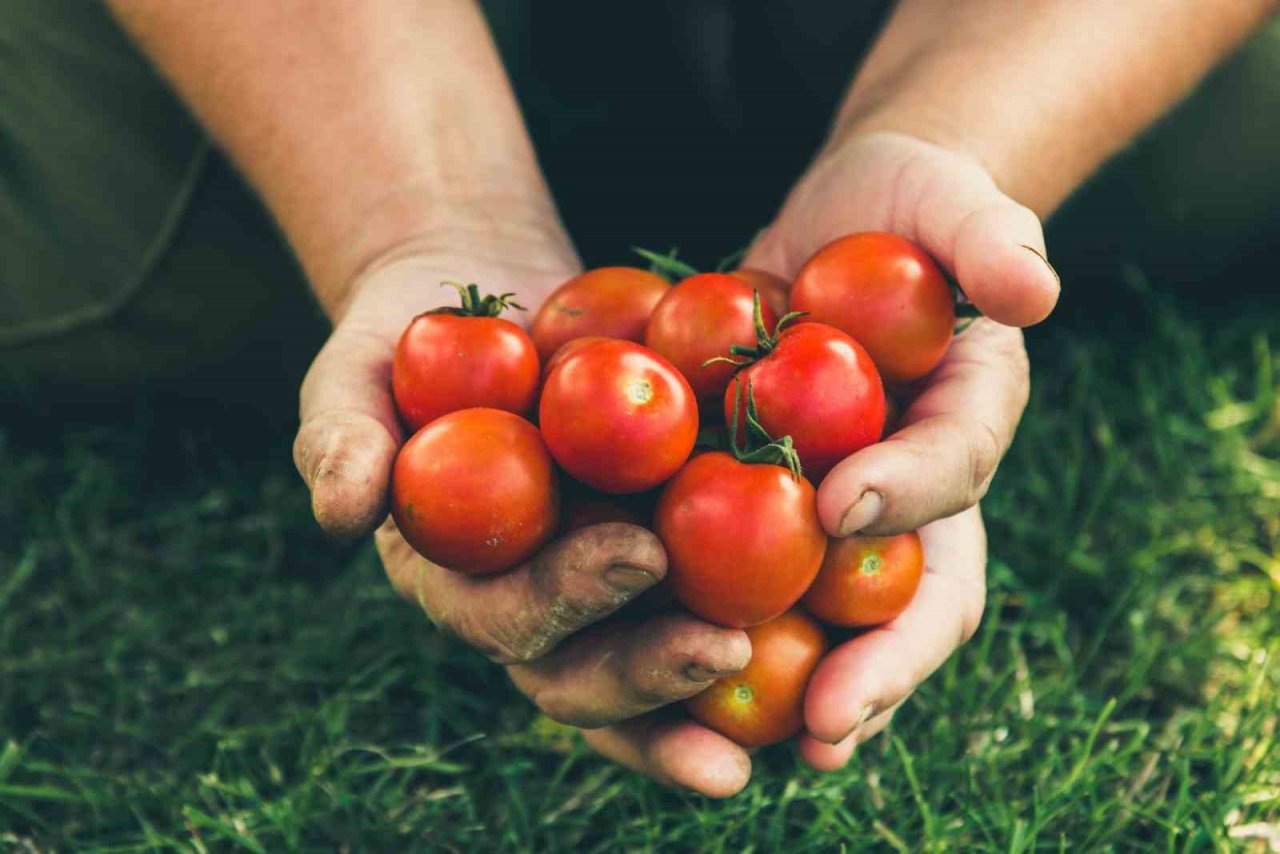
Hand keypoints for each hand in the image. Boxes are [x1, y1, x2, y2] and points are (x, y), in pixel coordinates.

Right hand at [291, 223, 751, 794]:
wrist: (475, 302)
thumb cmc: (405, 337)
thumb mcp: (357, 370)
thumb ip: (341, 436)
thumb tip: (341, 510)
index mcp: (459, 583)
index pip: (503, 619)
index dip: (564, 605)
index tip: (638, 557)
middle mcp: (533, 605)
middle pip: (586, 673)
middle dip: (652, 670)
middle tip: (728, 648)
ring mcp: (598, 584)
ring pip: (656, 660)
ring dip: (719, 682)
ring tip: (798, 675)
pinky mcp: (660, 544)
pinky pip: (713, 592)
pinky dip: (772, 614)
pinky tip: (837, 612)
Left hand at [739, 131, 1038, 769]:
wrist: (843, 226)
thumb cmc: (911, 209)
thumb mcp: (953, 202)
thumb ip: (991, 237)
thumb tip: (1033, 292)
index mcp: (960, 435)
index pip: (953, 476)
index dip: (907, 498)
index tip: (841, 506)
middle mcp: (903, 499)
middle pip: (905, 602)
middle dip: (874, 669)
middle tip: (826, 725)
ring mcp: (833, 516)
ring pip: (826, 623)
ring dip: (790, 686)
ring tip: (742, 744)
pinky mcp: (758, 512)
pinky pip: (738, 584)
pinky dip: (705, 628)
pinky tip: (650, 663)